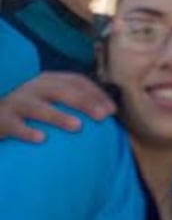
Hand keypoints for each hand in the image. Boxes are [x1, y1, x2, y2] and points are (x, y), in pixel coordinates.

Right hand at [0, 72, 115, 141]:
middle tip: (102, 116)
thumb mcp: (49, 98)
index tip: (112, 110)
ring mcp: (17, 102)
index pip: (77, 82)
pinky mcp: (2, 119)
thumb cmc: (29, 108)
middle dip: (85, 102)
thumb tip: (106, 112)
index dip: (96, 93)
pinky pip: (15, 126)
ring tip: (78, 126)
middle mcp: (34, 88)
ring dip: (59, 116)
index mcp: (49, 80)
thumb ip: (71, 100)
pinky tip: (42, 139)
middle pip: (62, 91)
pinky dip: (27, 132)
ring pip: (39, 108)